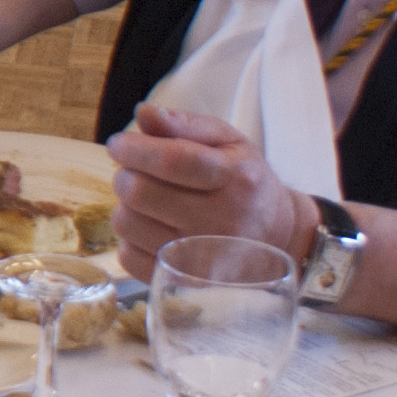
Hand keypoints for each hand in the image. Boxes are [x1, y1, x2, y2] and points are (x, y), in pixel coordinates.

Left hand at [106, 104, 310, 274]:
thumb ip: (185, 125)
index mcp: (234, 178)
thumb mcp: (227, 142)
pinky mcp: (185, 282)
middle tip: (133, 172)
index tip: (118, 145)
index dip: (133, 149)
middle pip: (140, 192)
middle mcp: (221, 220)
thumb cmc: (244, 182)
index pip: (170, 160)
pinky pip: (128, 256)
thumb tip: (144, 114)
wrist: (277, 235)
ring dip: (126, 206)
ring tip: (148, 201)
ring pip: (128, 224)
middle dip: (125, 175)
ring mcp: (203, 257)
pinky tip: (152, 228)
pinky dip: (130, 238)